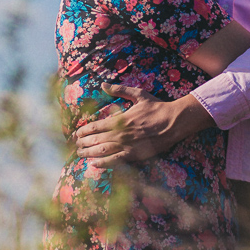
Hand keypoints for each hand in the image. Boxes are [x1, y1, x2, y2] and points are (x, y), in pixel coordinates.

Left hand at [72, 84, 210, 166]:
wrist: (174, 122)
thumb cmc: (156, 107)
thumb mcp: (138, 95)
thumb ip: (119, 90)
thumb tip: (103, 84)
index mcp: (119, 119)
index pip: (95, 127)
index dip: (83, 131)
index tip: (76, 133)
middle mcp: (120, 134)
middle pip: (95, 140)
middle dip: (82, 143)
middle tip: (75, 145)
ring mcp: (127, 146)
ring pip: (102, 151)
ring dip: (88, 153)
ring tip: (80, 154)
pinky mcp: (134, 155)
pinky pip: (115, 161)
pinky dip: (103, 164)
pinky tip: (94, 164)